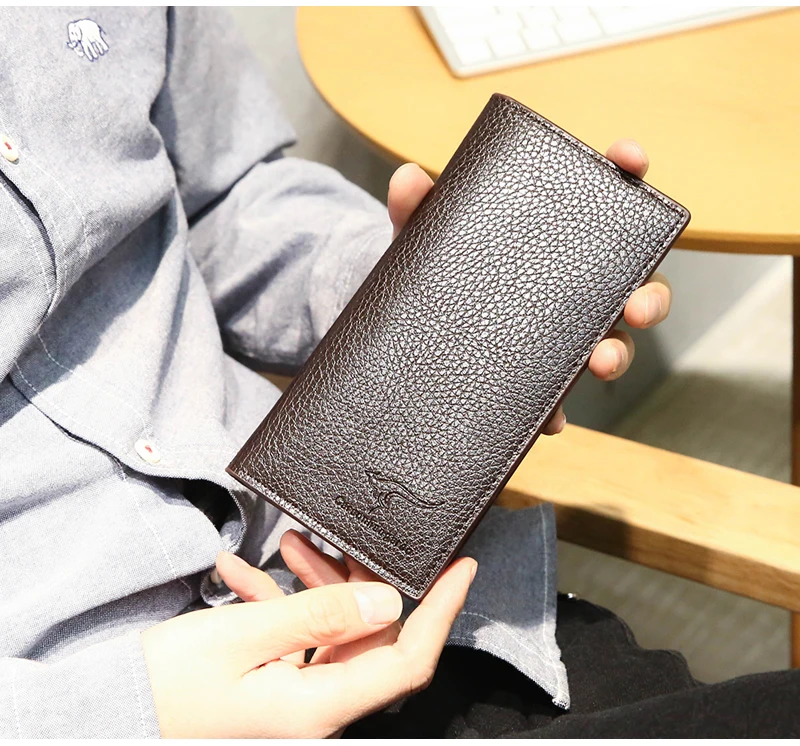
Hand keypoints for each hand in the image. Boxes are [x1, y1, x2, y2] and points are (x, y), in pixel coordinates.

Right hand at [141, 549, 475, 737]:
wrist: (109, 715)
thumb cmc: (166, 685)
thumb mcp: (243, 639)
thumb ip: (319, 617)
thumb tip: (386, 601)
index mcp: (320, 705)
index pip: (408, 659)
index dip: (442, 612)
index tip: (461, 567)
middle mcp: (316, 707)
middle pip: (367, 634)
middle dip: (354, 578)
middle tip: (336, 539)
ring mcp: (295, 699)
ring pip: (332, 630)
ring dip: (312, 584)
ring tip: (284, 546)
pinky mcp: (273, 686)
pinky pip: (296, 639)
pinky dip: (279, 604)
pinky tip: (245, 576)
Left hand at [387, 139, 671, 434]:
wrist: (413, 326)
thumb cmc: (438, 270)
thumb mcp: (427, 239)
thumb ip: (419, 210)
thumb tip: (407, 179)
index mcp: (557, 238)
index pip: (604, 197)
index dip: (626, 172)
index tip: (630, 158)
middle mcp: (573, 288)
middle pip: (632, 285)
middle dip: (649, 294)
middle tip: (637, 304)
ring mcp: (560, 336)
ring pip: (609, 345)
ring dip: (616, 354)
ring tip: (600, 361)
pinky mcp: (538, 380)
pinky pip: (558, 398)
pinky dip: (557, 410)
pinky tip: (550, 419)